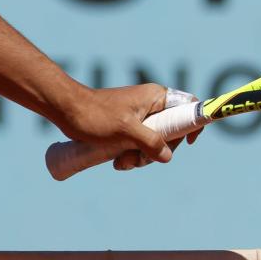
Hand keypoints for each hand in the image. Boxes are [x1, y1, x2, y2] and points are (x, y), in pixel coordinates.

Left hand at [54, 83, 202, 171]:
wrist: (67, 110)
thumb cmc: (95, 116)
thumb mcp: (126, 131)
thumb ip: (151, 142)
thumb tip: (167, 156)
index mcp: (156, 97)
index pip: (188, 105)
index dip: (194, 124)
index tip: (188, 144)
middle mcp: (151, 105)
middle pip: (172, 132)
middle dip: (158, 151)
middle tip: (139, 159)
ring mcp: (140, 116)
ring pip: (155, 142)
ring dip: (140, 157)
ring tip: (121, 162)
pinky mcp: (128, 126)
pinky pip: (140, 144)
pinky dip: (131, 155)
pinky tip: (116, 161)